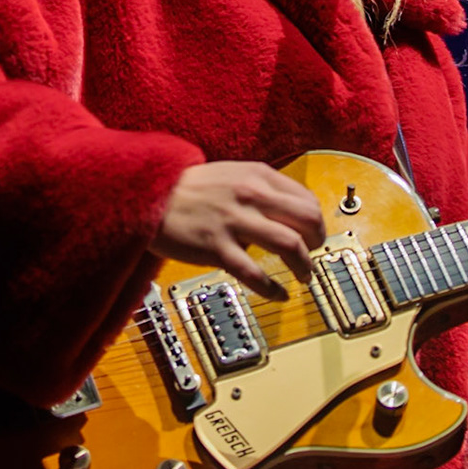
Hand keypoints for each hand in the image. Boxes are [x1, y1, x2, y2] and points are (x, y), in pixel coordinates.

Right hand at [151, 162, 327, 300]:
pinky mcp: (217, 248)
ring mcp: (234, 222)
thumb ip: (261, 188)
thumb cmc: (188, 188)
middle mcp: (251, 195)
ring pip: (290, 245)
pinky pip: (255, 274)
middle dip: (318, 242)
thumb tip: (288, 211)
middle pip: (307, 220)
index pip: (307, 199)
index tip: (314, 234)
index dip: (317, 221)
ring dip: (305, 266)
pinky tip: (279, 295)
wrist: (149, 197)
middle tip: (314, 254)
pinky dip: (273, 289)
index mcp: (257, 176)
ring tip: (304, 276)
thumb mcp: (231, 173)